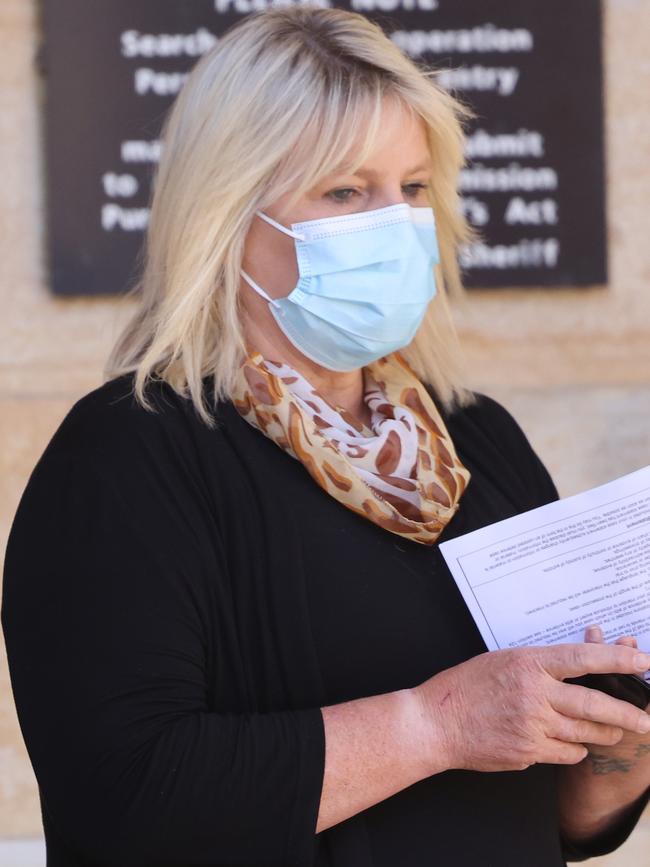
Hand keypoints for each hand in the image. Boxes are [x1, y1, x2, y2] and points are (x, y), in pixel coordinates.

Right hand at [411, 642, 649, 774]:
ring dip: (604, 732)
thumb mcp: (502, 660)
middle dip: (627, 713)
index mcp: (528, 663)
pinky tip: (574, 745)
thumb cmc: (464, 687)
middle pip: (594, 704)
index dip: (617, 659)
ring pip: (584, 732)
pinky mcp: (528, 752)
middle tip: (645, 719)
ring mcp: (532, 726)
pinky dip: (575, 749)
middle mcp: (534, 694)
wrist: (435, 723)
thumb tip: (575, 666)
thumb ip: (538, 665)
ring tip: (614, 730)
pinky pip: (566, 753)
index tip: (642, 660)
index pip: (583, 658)